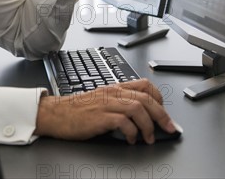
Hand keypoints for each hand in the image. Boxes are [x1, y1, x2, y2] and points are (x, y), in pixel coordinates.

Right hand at [34, 79, 176, 144]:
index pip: (145, 85)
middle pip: (146, 98)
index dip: (159, 98)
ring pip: (138, 108)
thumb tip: (140, 115)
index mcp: (115, 88)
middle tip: (169, 128)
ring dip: (148, 125)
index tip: (164, 112)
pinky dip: (132, 132)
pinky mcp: (100, 117)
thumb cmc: (77, 110)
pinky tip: (131, 140)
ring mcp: (107, 104)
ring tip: (149, 138)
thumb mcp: (101, 100)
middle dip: (162, 115)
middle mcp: (113, 93)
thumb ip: (119, 102)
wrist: (55, 113)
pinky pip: (123, 122)